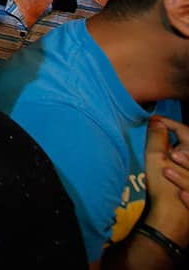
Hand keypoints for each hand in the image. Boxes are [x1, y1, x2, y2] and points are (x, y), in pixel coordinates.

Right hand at [143, 116, 188, 244]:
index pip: (182, 129)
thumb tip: (156, 122)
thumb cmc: (165, 186)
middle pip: (185, 141)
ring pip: (184, 156)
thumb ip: (156, 137)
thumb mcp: (156, 158)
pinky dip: (175, 163)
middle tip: (152, 131)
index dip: (166, 122)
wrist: (173, 217)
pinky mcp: (188, 185)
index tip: (151, 120)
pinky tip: (165, 166)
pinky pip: (183, 168)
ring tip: (156, 148)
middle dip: (169, 134)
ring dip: (171, 149)